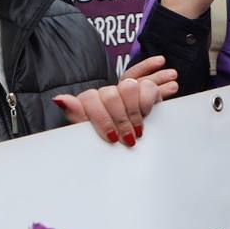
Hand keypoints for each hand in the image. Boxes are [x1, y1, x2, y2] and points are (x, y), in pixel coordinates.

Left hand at [53, 56, 177, 146]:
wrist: (118, 146)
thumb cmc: (100, 141)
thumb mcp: (86, 132)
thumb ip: (75, 115)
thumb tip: (59, 99)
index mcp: (90, 102)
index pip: (91, 99)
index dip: (102, 119)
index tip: (113, 138)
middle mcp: (108, 93)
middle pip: (112, 94)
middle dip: (122, 119)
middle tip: (131, 138)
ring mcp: (125, 91)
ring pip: (130, 86)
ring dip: (136, 107)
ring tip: (142, 123)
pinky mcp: (143, 91)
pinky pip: (149, 82)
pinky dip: (157, 84)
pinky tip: (170, 86)